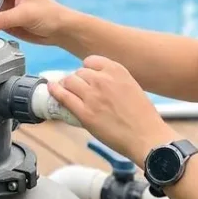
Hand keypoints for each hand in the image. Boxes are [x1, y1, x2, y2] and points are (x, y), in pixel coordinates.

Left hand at [47, 56, 178, 164]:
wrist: (146, 137)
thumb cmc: (143, 117)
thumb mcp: (132, 87)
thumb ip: (114, 81)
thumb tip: (98, 83)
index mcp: (117, 71)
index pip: (91, 61)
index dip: (87, 70)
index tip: (88, 78)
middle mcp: (103, 79)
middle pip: (79, 72)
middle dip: (77, 80)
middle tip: (79, 91)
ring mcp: (92, 96)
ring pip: (69, 82)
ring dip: (67, 86)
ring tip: (69, 94)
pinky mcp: (84, 113)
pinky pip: (63, 97)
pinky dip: (55, 91)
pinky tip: (51, 88)